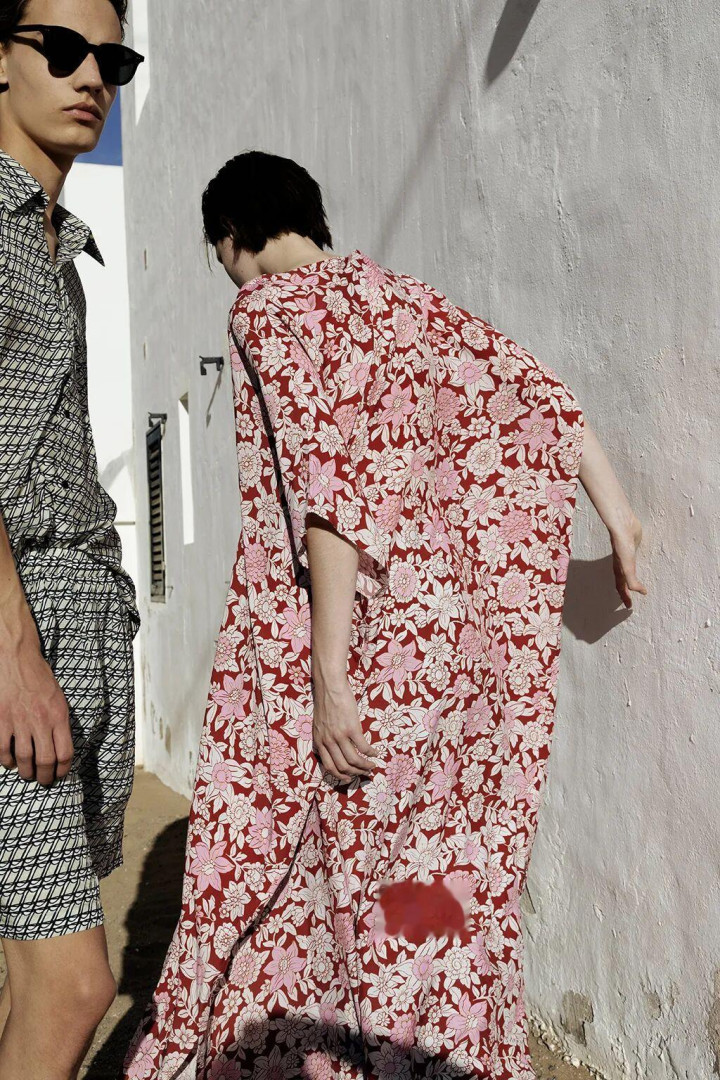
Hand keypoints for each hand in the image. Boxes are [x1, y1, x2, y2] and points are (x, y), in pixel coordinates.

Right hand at [0, 643, 73, 786]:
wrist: (16, 658)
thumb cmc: (38, 676)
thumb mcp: (58, 697)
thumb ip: (59, 721)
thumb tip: (59, 745)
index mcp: (58, 715)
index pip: (65, 752)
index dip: (63, 769)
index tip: (60, 775)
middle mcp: (40, 720)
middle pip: (45, 761)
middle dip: (45, 777)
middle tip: (43, 780)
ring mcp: (19, 721)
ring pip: (24, 759)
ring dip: (25, 772)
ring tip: (27, 774)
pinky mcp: (0, 719)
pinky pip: (3, 749)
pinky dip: (6, 760)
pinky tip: (10, 761)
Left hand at [311, 673, 381, 782]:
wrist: (330, 686)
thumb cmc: (326, 702)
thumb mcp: (319, 724)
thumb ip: (324, 737)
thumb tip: (332, 748)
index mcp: (319, 741)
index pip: (329, 767)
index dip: (341, 776)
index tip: (349, 778)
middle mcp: (328, 741)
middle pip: (343, 767)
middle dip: (355, 774)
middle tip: (364, 773)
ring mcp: (340, 735)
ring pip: (354, 760)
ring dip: (365, 766)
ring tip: (372, 765)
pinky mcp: (352, 728)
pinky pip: (363, 747)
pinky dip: (371, 753)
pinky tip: (375, 753)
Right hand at [610, 514, 647, 608]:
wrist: (622, 526)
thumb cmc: (622, 545)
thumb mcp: (627, 566)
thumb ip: (632, 580)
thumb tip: (640, 592)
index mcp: (619, 570)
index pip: (621, 587)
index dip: (624, 597)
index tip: (629, 607)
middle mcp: (621, 565)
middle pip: (623, 582)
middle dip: (625, 592)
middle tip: (630, 600)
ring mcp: (627, 556)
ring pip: (628, 572)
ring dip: (630, 581)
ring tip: (635, 586)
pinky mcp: (633, 548)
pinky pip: (635, 561)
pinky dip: (637, 568)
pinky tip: (642, 566)